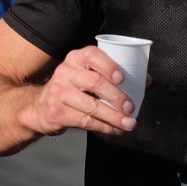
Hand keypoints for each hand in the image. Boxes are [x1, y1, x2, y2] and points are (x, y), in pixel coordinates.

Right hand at [26, 45, 142, 138]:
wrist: (41, 107)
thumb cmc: (74, 87)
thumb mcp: (87, 74)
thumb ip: (113, 75)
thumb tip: (145, 80)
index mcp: (76, 58)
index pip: (92, 55)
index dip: (108, 66)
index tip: (123, 78)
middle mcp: (65, 72)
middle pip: (94, 83)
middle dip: (116, 96)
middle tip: (131, 107)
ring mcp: (59, 92)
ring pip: (91, 106)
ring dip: (113, 116)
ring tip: (129, 123)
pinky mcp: (58, 112)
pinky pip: (85, 121)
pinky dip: (104, 127)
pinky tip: (116, 130)